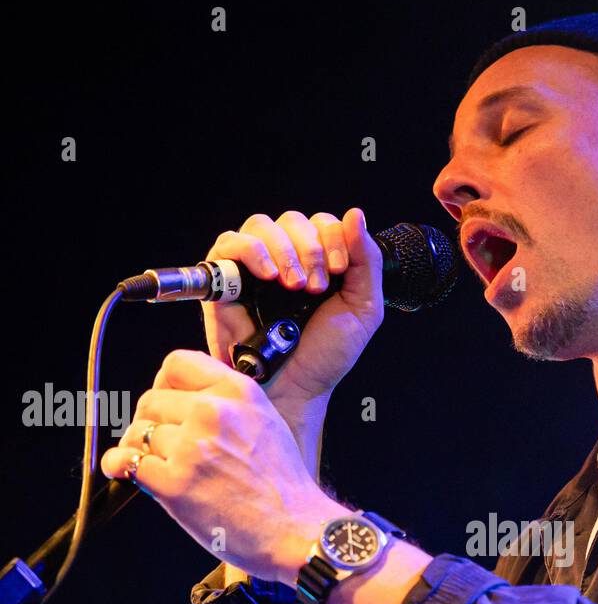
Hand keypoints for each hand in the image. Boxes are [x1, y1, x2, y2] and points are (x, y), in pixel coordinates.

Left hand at [100, 349, 339, 584]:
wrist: (296, 531)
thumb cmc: (284, 488)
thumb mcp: (267, 423)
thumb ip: (227, 406)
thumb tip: (182, 406)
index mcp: (238, 394)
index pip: (177, 364)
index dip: (162, 384)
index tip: (164, 403)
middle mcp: (213, 414)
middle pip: (151, 401)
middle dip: (148, 423)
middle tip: (157, 444)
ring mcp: (192, 448)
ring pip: (139, 434)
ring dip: (139, 450)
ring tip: (154, 465)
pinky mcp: (174, 483)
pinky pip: (128, 463)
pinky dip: (122, 468)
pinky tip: (127, 473)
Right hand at [201, 206, 383, 407]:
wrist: (295, 388)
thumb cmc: (325, 356)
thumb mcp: (363, 309)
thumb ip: (367, 262)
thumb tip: (356, 214)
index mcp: (319, 262)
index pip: (324, 223)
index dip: (334, 239)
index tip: (339, 271)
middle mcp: (286, 259)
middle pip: (294, 219)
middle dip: (311, 248)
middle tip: (317, 287)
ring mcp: (254, 267)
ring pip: (263, 225)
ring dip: (285, 249)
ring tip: (294, 286)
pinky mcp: (225, 279)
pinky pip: (230, 242)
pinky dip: (252, 251)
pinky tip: (269, 276)